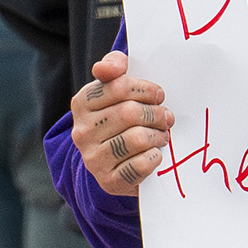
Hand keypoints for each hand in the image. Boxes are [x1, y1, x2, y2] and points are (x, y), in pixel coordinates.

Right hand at [72, 53, 175, 195]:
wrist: (113, 163)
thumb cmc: (120, 117)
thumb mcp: (114, 87)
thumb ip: (113, 66)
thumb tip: (107, 67)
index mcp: (82, 103)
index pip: (118, 86)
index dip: (146, 89)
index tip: (158, 95)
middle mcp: (82, 131)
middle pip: (130, 113)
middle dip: (155, 114)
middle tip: (166, 118)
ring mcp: (93, 158)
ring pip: (137, 138)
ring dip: (158, 135)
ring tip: (162, 135)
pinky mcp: (109, 181)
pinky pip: (140, 165)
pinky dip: (155, 157)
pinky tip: (155, 153)